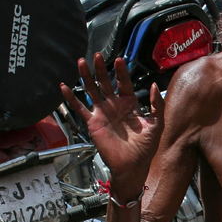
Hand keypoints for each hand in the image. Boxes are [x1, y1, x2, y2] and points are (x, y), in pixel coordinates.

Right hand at [60, 54, 163, 199]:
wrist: (132, 165)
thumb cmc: (146, 147)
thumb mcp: (156, 124)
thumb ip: (156, 105)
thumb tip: (154, 86)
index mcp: (130, 104)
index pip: (124, 83)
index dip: (121, 72)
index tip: (119, 60)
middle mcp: (115, 106)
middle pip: (106, 83)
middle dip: (101, 69)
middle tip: (97, 56)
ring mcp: (103, 113)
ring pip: (92, 91)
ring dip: (86, 77)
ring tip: (81, 62)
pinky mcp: (93, 123)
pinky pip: (80, 108)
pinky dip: (71, 98)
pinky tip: (64, 86)